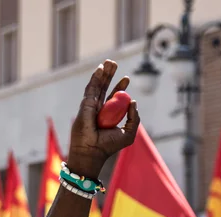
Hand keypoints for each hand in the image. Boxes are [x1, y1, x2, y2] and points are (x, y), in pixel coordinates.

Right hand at [67, 59, 139, 178]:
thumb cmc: (109, 145)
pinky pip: (92, 88)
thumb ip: (134, 119)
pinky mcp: (86, 104)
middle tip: (114, 63)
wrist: (93, 151)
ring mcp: (92, 105)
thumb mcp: (129, 133)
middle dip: (110, 75)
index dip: (120, 87)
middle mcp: (100, 109)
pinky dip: (96, 77)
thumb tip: (133, 102)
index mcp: (109, 115)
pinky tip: (100, 68)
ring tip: (109, 61)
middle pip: (105, 87)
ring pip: (98, 85)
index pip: (114, 97)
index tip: (126, 78)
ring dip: (104, 73)